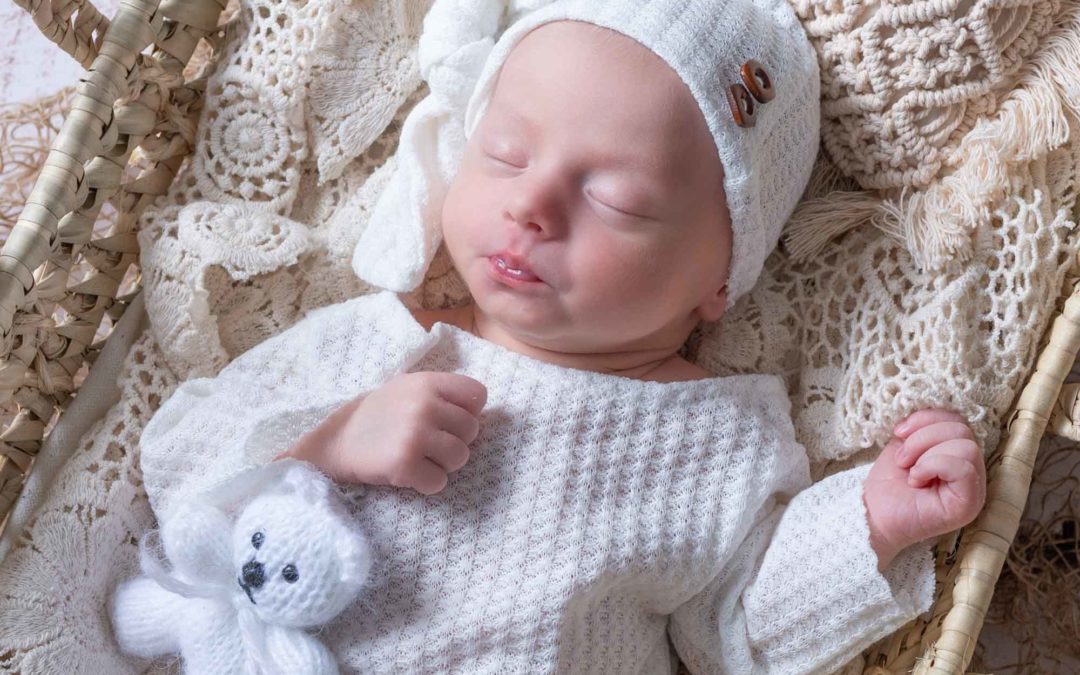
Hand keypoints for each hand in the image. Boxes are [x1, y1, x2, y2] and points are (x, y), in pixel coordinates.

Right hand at [279, 372, 486, 494]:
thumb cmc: (377, 415)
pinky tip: (409, 473)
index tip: (448, 420)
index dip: (468, 411)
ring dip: (444, 464)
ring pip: (461, 457)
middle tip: (429, 444)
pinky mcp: (405, 464)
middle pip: (472, 430)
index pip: (477, 394)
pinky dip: (427, 483)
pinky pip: (439, 482)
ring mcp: (415, 434)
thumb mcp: (407, 388)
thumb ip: (441, 393)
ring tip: (420, 458)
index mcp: (427, 382)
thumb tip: (479, 412)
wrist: (334, 441)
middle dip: (455, 441)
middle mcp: (424, 405)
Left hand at [862, 408, 986, 569]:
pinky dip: (933, 465)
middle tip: (903, 459)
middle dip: (923, 438)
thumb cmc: (889, 483)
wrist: (873, 514)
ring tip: (910, 470)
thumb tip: (931, 409)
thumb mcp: (906, 444)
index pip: (958, 419)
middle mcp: (973, 472)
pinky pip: (963, 467)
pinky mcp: (970, 504)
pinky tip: (916, 480)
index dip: (926, 418)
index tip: (900, 433)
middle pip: (963, 430)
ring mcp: (975, 489)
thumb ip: (924, 428)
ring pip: (966, 446)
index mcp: (959, 455)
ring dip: (926, 452)